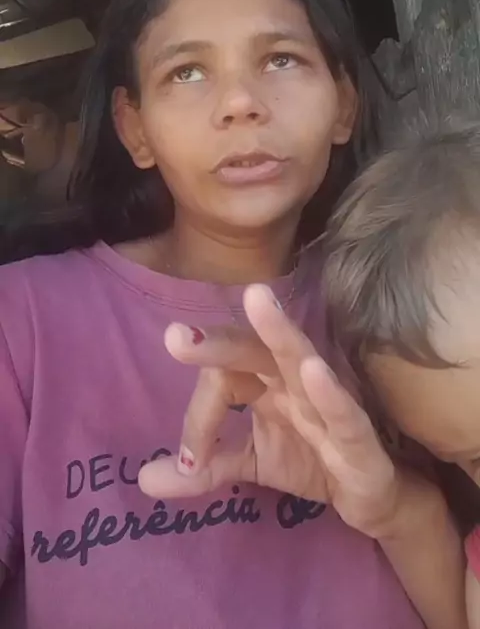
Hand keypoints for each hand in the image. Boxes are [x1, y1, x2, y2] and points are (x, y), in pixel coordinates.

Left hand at [139, 284, 405, 539]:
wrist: (371, 494)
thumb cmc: (310, 459)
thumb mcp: (250, 463)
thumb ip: (203, 467)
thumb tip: (141, 479)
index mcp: (265, 380)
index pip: (222, 380)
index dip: (199, 419)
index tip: (188, 461)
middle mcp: (294, 380)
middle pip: (254, 349)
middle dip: (217, 343)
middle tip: (176, 337)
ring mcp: (328, 400)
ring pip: (301, 358)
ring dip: (279, 330)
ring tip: (256, 297)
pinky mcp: (359, 436)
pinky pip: (344, 411)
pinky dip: (330, 393)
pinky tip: (314, 370)